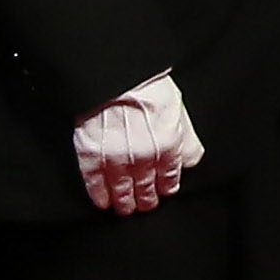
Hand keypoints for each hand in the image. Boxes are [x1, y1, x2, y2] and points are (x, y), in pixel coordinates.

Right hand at [72, 73, 205, 213]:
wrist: (115, 71)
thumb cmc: (148, 84)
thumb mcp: (178, 108)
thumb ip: (186, 139)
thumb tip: (189, 161)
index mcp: (167, 147)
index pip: (169, 179)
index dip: (166, 188)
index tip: (163, 192)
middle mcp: (142, 157)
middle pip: (145, 189)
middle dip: (146, 199)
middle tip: (144, 204)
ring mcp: (114, 157)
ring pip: (121, 190)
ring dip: (124, 202)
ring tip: (125, 208)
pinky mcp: (90, 153)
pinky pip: (94, 181)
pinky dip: (98, 194)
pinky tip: (102, 202)